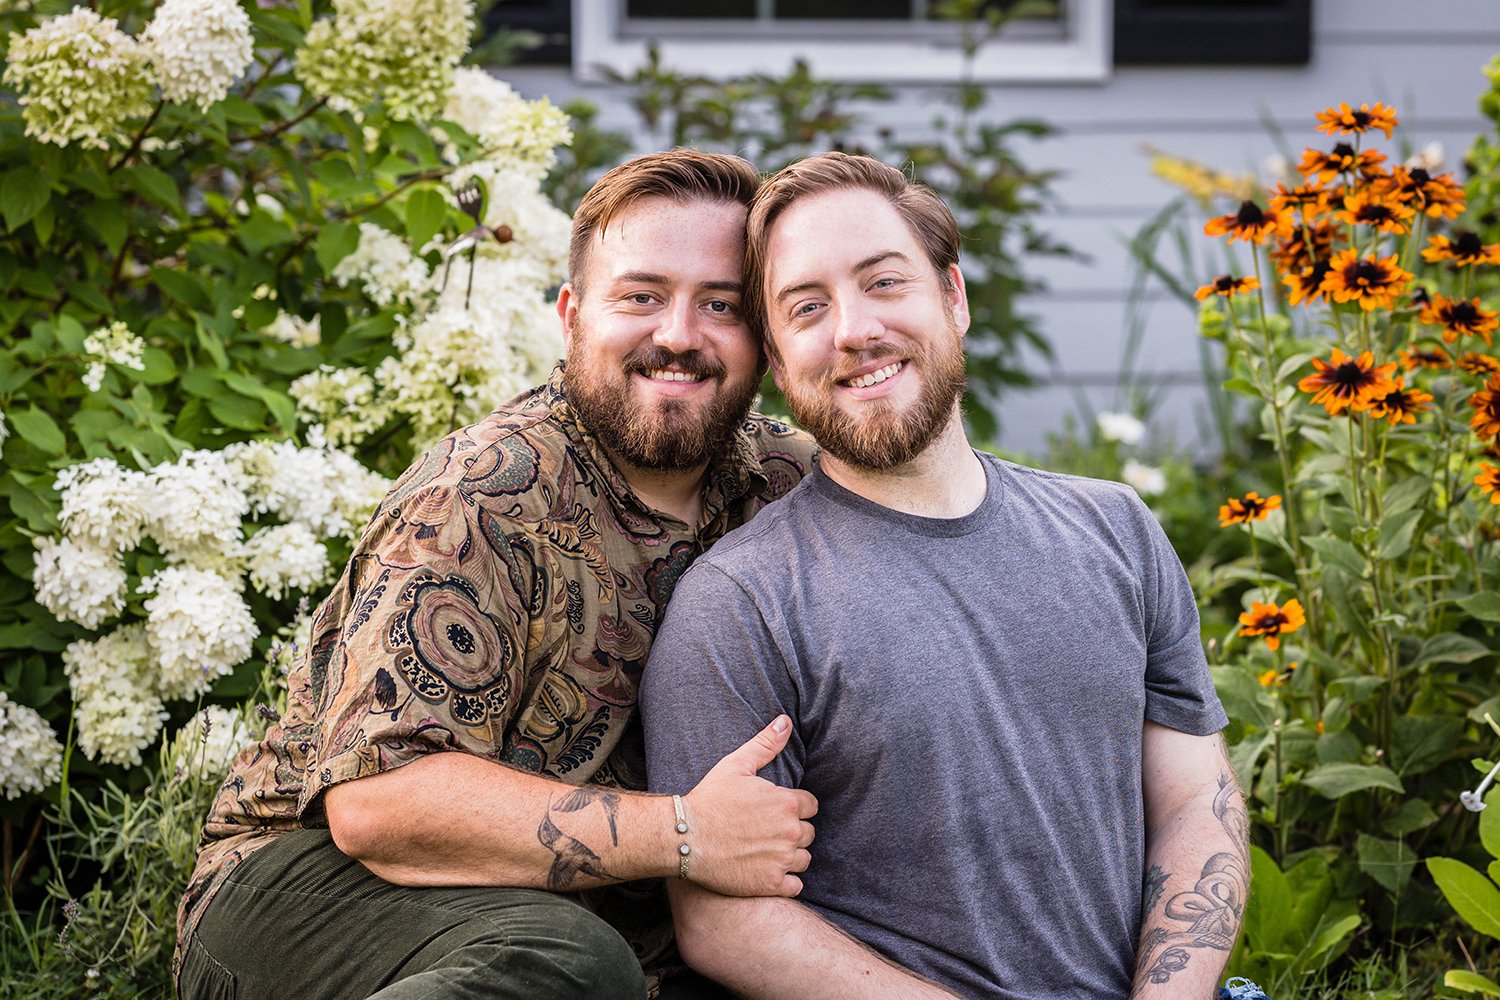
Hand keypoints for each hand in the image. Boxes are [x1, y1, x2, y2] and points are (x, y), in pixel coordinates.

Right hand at [683, 715, 817, 897]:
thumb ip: (766, 744)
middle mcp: (790, 832)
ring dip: (790, 856)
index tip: (775, 812)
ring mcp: (781, 860)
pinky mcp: (771, 884)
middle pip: (809, 833)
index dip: (794, 808)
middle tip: (766, 832)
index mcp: (786, 803)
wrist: (684, 837)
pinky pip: (795, 885)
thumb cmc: (709, 799)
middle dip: (793, 832)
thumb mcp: (736, 765)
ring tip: (765, 851)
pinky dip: (785, 881)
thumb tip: (785, 721)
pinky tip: (766, 871)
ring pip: (804, 859)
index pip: (811, 806)